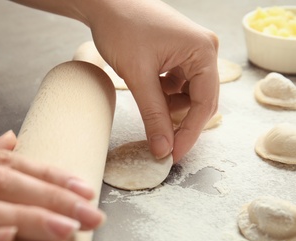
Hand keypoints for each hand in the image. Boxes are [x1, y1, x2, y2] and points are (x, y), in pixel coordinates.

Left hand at [84, 0, 218, 161]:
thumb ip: (154, 115)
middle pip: (200, 100)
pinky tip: (149, 91)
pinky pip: (178, 83)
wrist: (105, 2)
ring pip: (188, 94)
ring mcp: (191, 51)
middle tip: (162, 143)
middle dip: (180, 122)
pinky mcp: (178, 53)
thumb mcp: (139, 76)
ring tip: (150, 107)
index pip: (205, 104)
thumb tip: (163, 149)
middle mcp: (204, 50)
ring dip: (170, 108)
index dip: (189, 133)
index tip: (173, 155)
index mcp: (203, 51)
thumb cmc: (122, 28)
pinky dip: (165, 95)